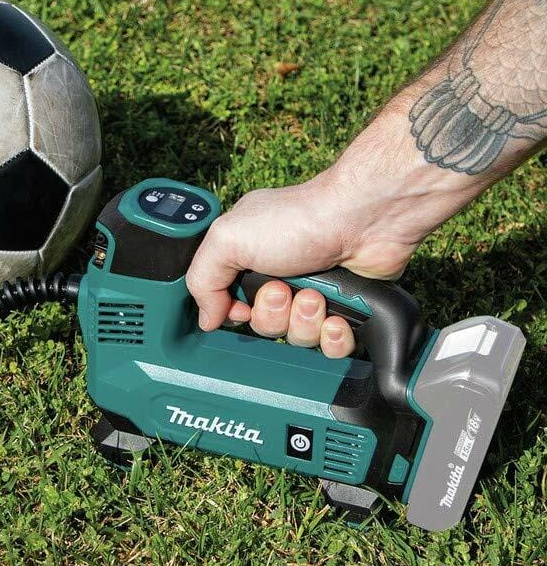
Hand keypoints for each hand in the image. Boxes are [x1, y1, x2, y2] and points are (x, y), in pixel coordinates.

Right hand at [185, 167, 421, 358]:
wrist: (363, 219)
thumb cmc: (299, 220)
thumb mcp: (228, 238)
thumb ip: (202, 279)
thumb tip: (205, 318)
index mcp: (249, 259)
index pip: (230, 304)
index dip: (234, 313)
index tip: (241, 305)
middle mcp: (281, 277)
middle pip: (264, 326)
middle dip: (273, 315)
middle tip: (285, 289)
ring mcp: (314, 294)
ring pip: (298, 339)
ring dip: (305, 321)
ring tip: (316, 295)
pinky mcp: (346, 310)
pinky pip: (332, 347)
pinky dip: (334, 337)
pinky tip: (337, 318)